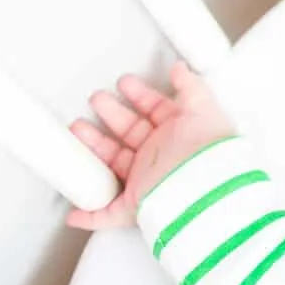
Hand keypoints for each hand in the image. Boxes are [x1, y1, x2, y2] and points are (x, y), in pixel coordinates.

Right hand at [66, 61, 236, 229]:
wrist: (207, 190)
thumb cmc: (209, 152)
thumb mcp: (203, 110)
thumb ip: (190, 86)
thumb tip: (180, 68)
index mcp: (179, 134)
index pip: (155, 110)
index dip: (139, 95)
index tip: (124, 83)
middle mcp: (163, 157)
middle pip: (130, 133)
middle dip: (111, 114)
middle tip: (96, 100)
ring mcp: (149, 181)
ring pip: (114, 165)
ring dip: (93, 148)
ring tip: (76, 130)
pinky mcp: (138, 206)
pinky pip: (110, 214)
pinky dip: (91, 216)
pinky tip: (75, 213)